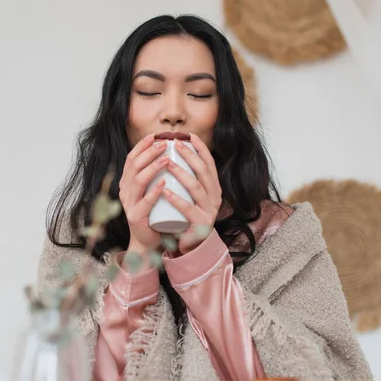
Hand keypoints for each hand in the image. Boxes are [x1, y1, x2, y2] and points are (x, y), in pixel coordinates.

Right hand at [119, 133, 168, 253]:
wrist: (147, 240)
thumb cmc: (154, 212)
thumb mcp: (151, 190)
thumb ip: (155, 175)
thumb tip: (170, 152)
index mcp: (127, 182)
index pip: (131, 159)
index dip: (141, 146)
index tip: (155, 135)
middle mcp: (125, 191)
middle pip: (134, 166)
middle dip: (149, 152)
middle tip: (164, 143)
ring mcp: (129, 204)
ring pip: (138, 181)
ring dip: (152, 167)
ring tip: (167, 158)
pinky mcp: (136, 217)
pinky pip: (145, 202)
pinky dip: (154, 191)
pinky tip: (164, 183)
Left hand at [163, 133, 221, 252]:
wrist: (192, 245)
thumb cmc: (187, 215)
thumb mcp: (191, 195)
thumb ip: (188, 179)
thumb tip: (175, 153)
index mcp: (214, 188)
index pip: (209, 164)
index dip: (201, 149)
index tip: (189, 136)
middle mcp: (215, 197)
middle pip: (204, 172)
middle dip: (190, 155)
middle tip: (175, 144)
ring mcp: (209, 211)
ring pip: (196, 188)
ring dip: (181, 173)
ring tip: (167, 163)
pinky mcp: (200, 224)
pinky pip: (187, 209)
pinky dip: (176, 199)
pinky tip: (165, 191)